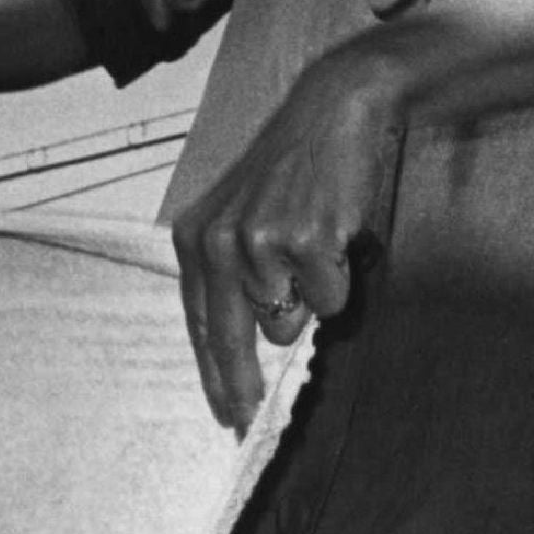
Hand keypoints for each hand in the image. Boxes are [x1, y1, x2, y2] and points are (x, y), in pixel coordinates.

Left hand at [170, 43, 406, 431]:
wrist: (334, 113)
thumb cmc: (294, 172)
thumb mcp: (242, 216)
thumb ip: (235, 274)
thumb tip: (252, 344)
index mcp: (194, 239)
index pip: (197, 324)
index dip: (212, 375)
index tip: (224, 414)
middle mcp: (217, 243)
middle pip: (229, 340)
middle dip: (242, 385)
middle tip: (246, 420)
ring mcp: (259, 243)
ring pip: (289, 322)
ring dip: (311, 301)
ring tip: (316, 252)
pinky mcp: (304, 242)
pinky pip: (329, 301)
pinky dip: (340, 282)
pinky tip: (337, 239)